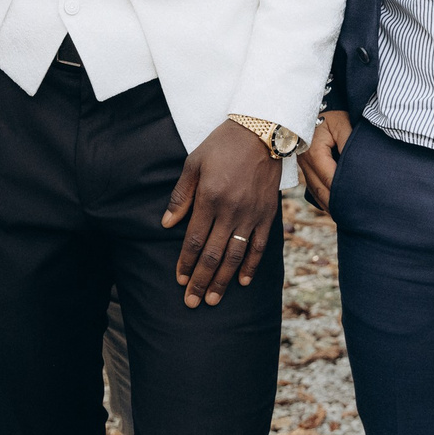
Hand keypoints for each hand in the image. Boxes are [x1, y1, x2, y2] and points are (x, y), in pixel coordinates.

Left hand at [162, 121, 281, 306]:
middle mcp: (230, 210)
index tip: (179, 280)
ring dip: (222, 280)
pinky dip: (250, 265)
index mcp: (209, 198)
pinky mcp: (267, 214)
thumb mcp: (193, 163)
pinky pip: (259, 246)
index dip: (186, 263)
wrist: (261, 131)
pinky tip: (242, 281)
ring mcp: (251, 215)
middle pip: (212, 254)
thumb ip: (180, 196)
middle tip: (192, 302)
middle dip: (201, 281)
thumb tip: (166, 224)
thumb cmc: (222, 145)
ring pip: (234, 256)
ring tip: (213, 299)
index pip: (194, 240)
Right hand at [300, 109, 351, 212]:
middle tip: (354, 216)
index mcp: (314, 151)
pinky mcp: (304, 167)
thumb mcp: (343, 124)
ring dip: (330, 204)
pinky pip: (313, 187)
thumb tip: (360, 163)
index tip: (359, 202)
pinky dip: (323, 198)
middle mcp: (305, 161)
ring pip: (315, 191)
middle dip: (337, 204)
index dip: (344, 192)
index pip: (331, 178)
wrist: (314, 106)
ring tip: (346, 216)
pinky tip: (334, 207)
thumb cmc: (330, 114)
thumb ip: (351, 143)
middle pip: (321, 190)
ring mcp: (302, 165)